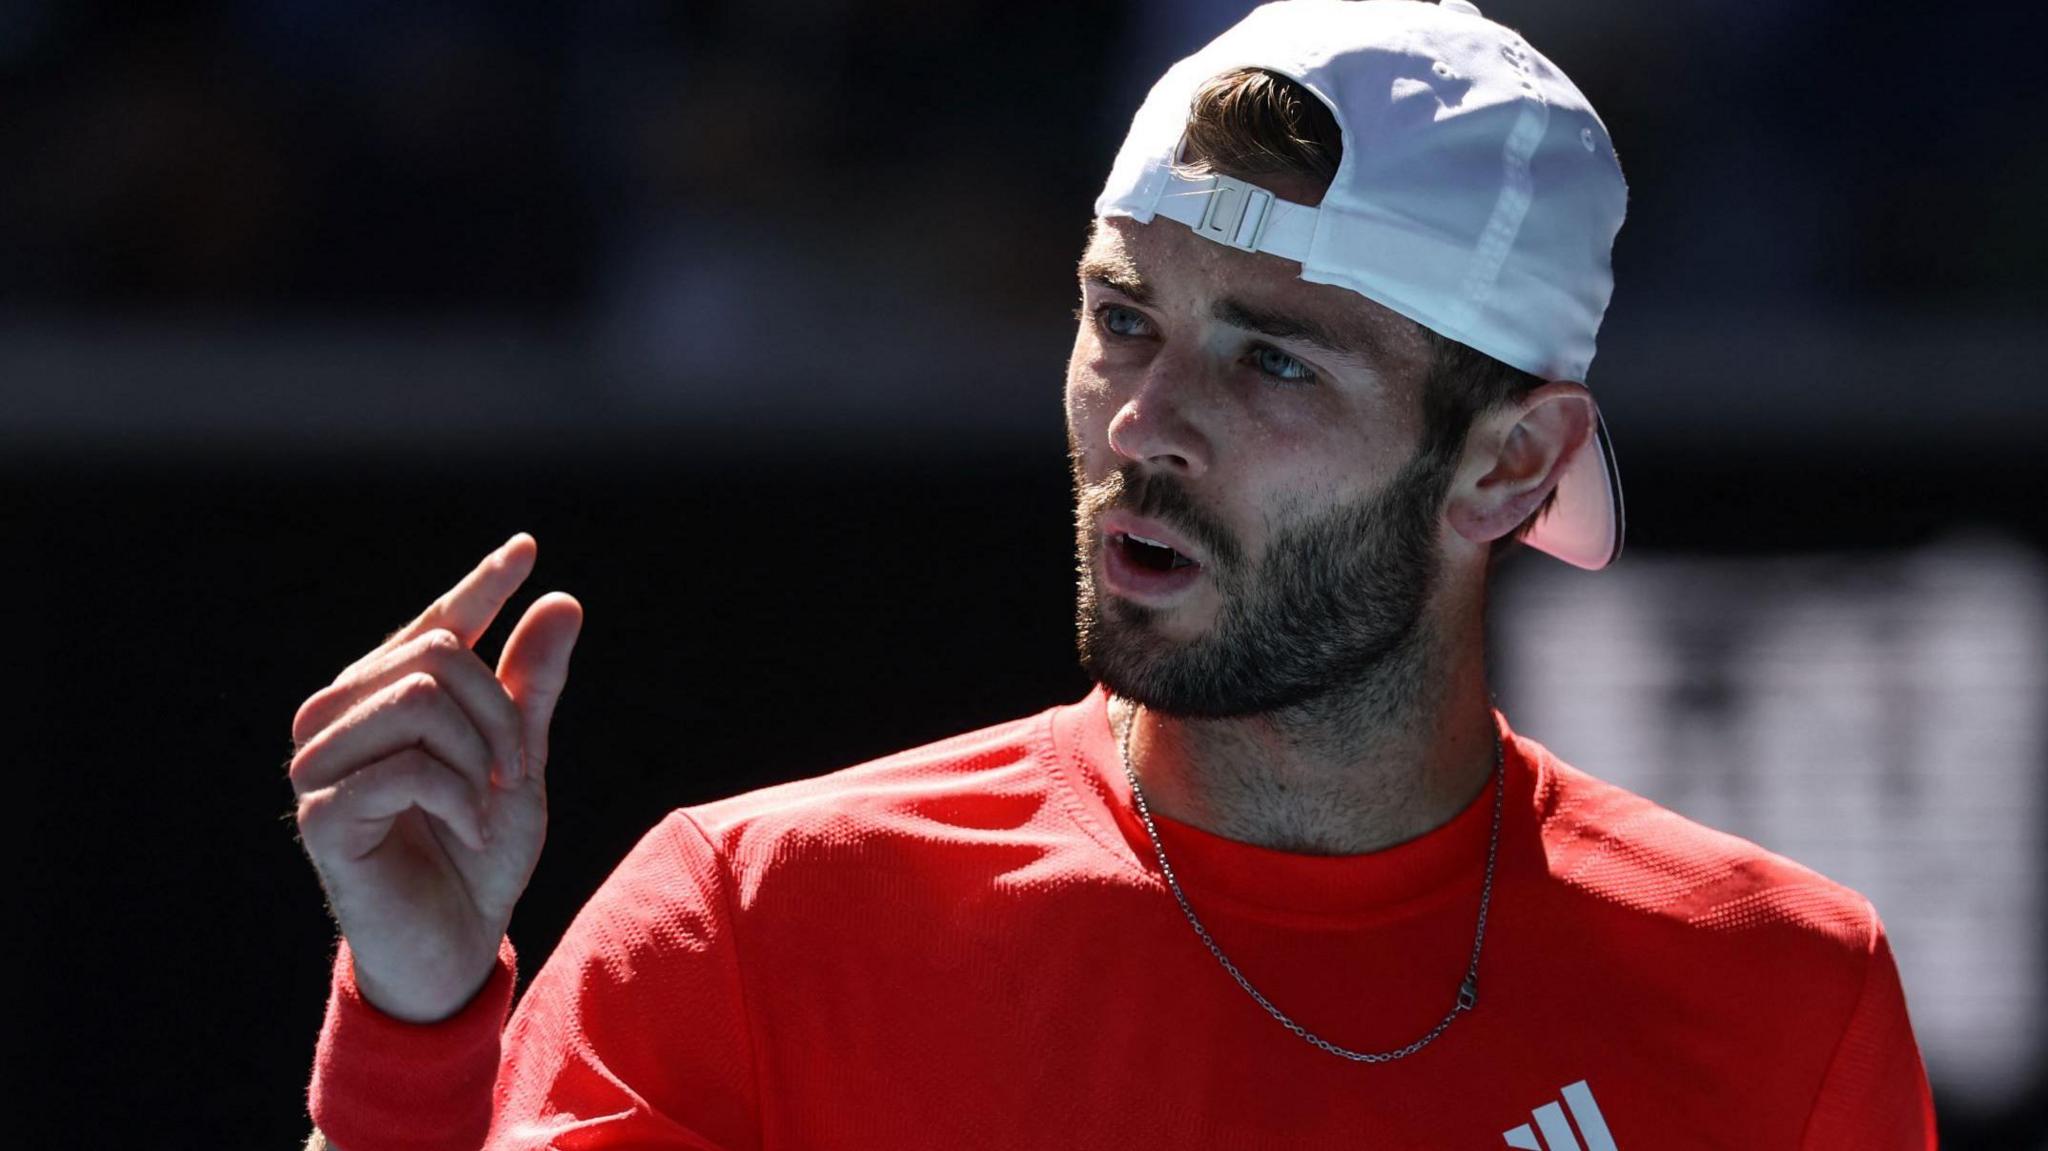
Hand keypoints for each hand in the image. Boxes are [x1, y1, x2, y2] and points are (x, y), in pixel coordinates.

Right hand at [290, 533, 582, 1021]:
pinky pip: (410, 765)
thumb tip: (560, 599)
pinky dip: (462, 799)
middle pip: (434, 655)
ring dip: (479, 758)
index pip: (433, 626)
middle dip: (501, 713)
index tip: (528, 549)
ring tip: (483, 807)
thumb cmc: (478, 853)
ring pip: (420, 699)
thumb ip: (530, 685)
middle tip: (514, 774)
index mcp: (382, 700)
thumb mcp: (520, 758)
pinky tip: (465, 832)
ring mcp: (320, 765)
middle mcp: (338, 719)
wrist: (454, 944)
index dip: (481, 586)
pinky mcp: (321, 813)